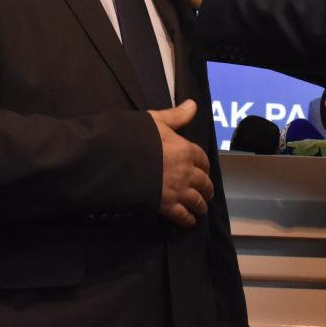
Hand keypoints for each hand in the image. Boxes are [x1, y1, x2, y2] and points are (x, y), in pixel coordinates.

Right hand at [148, 99, 213, 227]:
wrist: (118, 160)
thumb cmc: (136, 137)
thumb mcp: (155, 121)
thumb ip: (175, 116)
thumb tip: (193, 105)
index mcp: (185, 150)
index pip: (202, 159)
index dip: (205, 166)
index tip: (204, 170)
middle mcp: (186, 171)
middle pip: (204, 183)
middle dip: (206, 188)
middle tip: (206, 192)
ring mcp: (177, 190)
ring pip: (197, 201)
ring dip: (200, 205)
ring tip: (200, 208)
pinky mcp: (166, 205)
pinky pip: (182, 216)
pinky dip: (187, 220)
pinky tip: (188, 221)